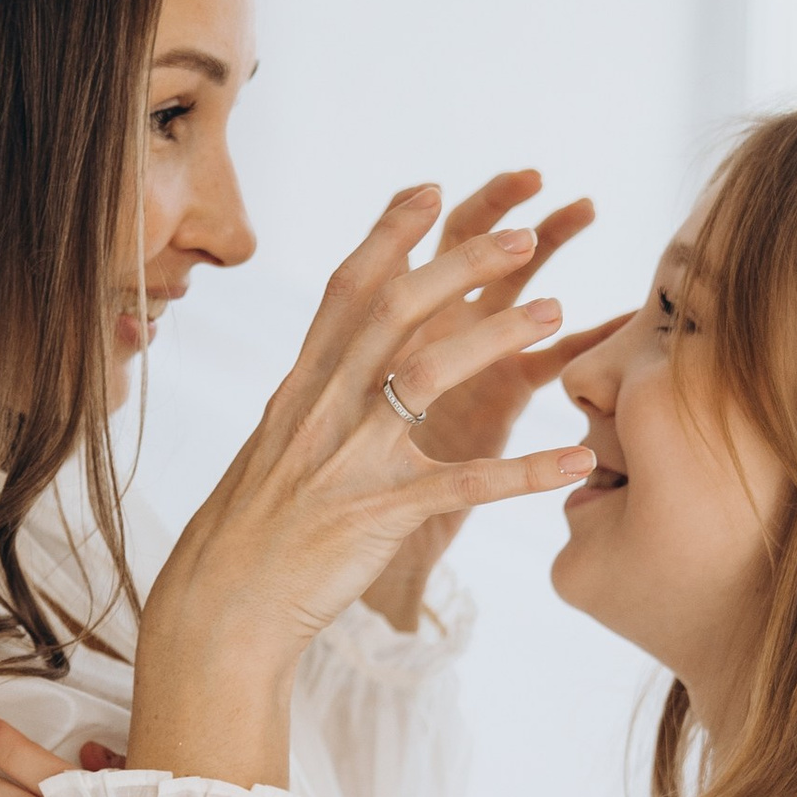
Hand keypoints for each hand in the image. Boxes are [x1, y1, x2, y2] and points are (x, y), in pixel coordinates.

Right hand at [131, 184, 597, 784]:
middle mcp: (323, 407)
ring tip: (555, 309)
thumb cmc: (252, 533)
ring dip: (495, 334)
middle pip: (395, 310)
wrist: (221, 608)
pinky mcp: (379, 513)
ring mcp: (350, 457)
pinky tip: (574, 462)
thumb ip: (312, 399)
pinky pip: (464, 485)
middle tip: (523, 232)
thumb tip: (337, 362)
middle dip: (461, 262)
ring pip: (426, 375)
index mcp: (301, 386)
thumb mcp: (275, 446)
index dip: (389, 234)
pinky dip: (524, 473)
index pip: (347, 289)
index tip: (433, 188)